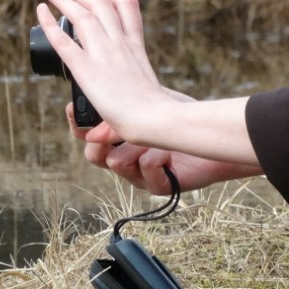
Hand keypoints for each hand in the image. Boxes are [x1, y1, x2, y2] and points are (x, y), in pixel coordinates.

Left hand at [39, 0, 260, 164]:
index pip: (126, 5)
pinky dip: (50, 22)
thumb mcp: (150, 92)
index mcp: (137, 46)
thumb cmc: (156, 113)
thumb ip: (138, 90)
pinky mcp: (86, 68)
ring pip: (82, 15)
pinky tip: (41, 11)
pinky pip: (63, 40)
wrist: (153, 119)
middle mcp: (120, 44)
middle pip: (101, 4)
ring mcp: (103, 54)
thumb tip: (133, 102)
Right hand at [66, 93, 261, 194]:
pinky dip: (157, 157)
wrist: (215, 136)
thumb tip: (95, 125)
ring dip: (135, 145)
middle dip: (100, 141)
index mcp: (120, 138)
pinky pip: (145, 170)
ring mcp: (140, 175)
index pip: (87, 135)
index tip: (73, 108)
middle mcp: (126, 159)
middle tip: (113, 131)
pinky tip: (169, 153)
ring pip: (116, 163)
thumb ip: (126, 106)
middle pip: (93, 156)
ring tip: (155, 139)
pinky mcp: (158, 186)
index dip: (77, 124)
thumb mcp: (152, 102)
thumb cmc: (184, 117)